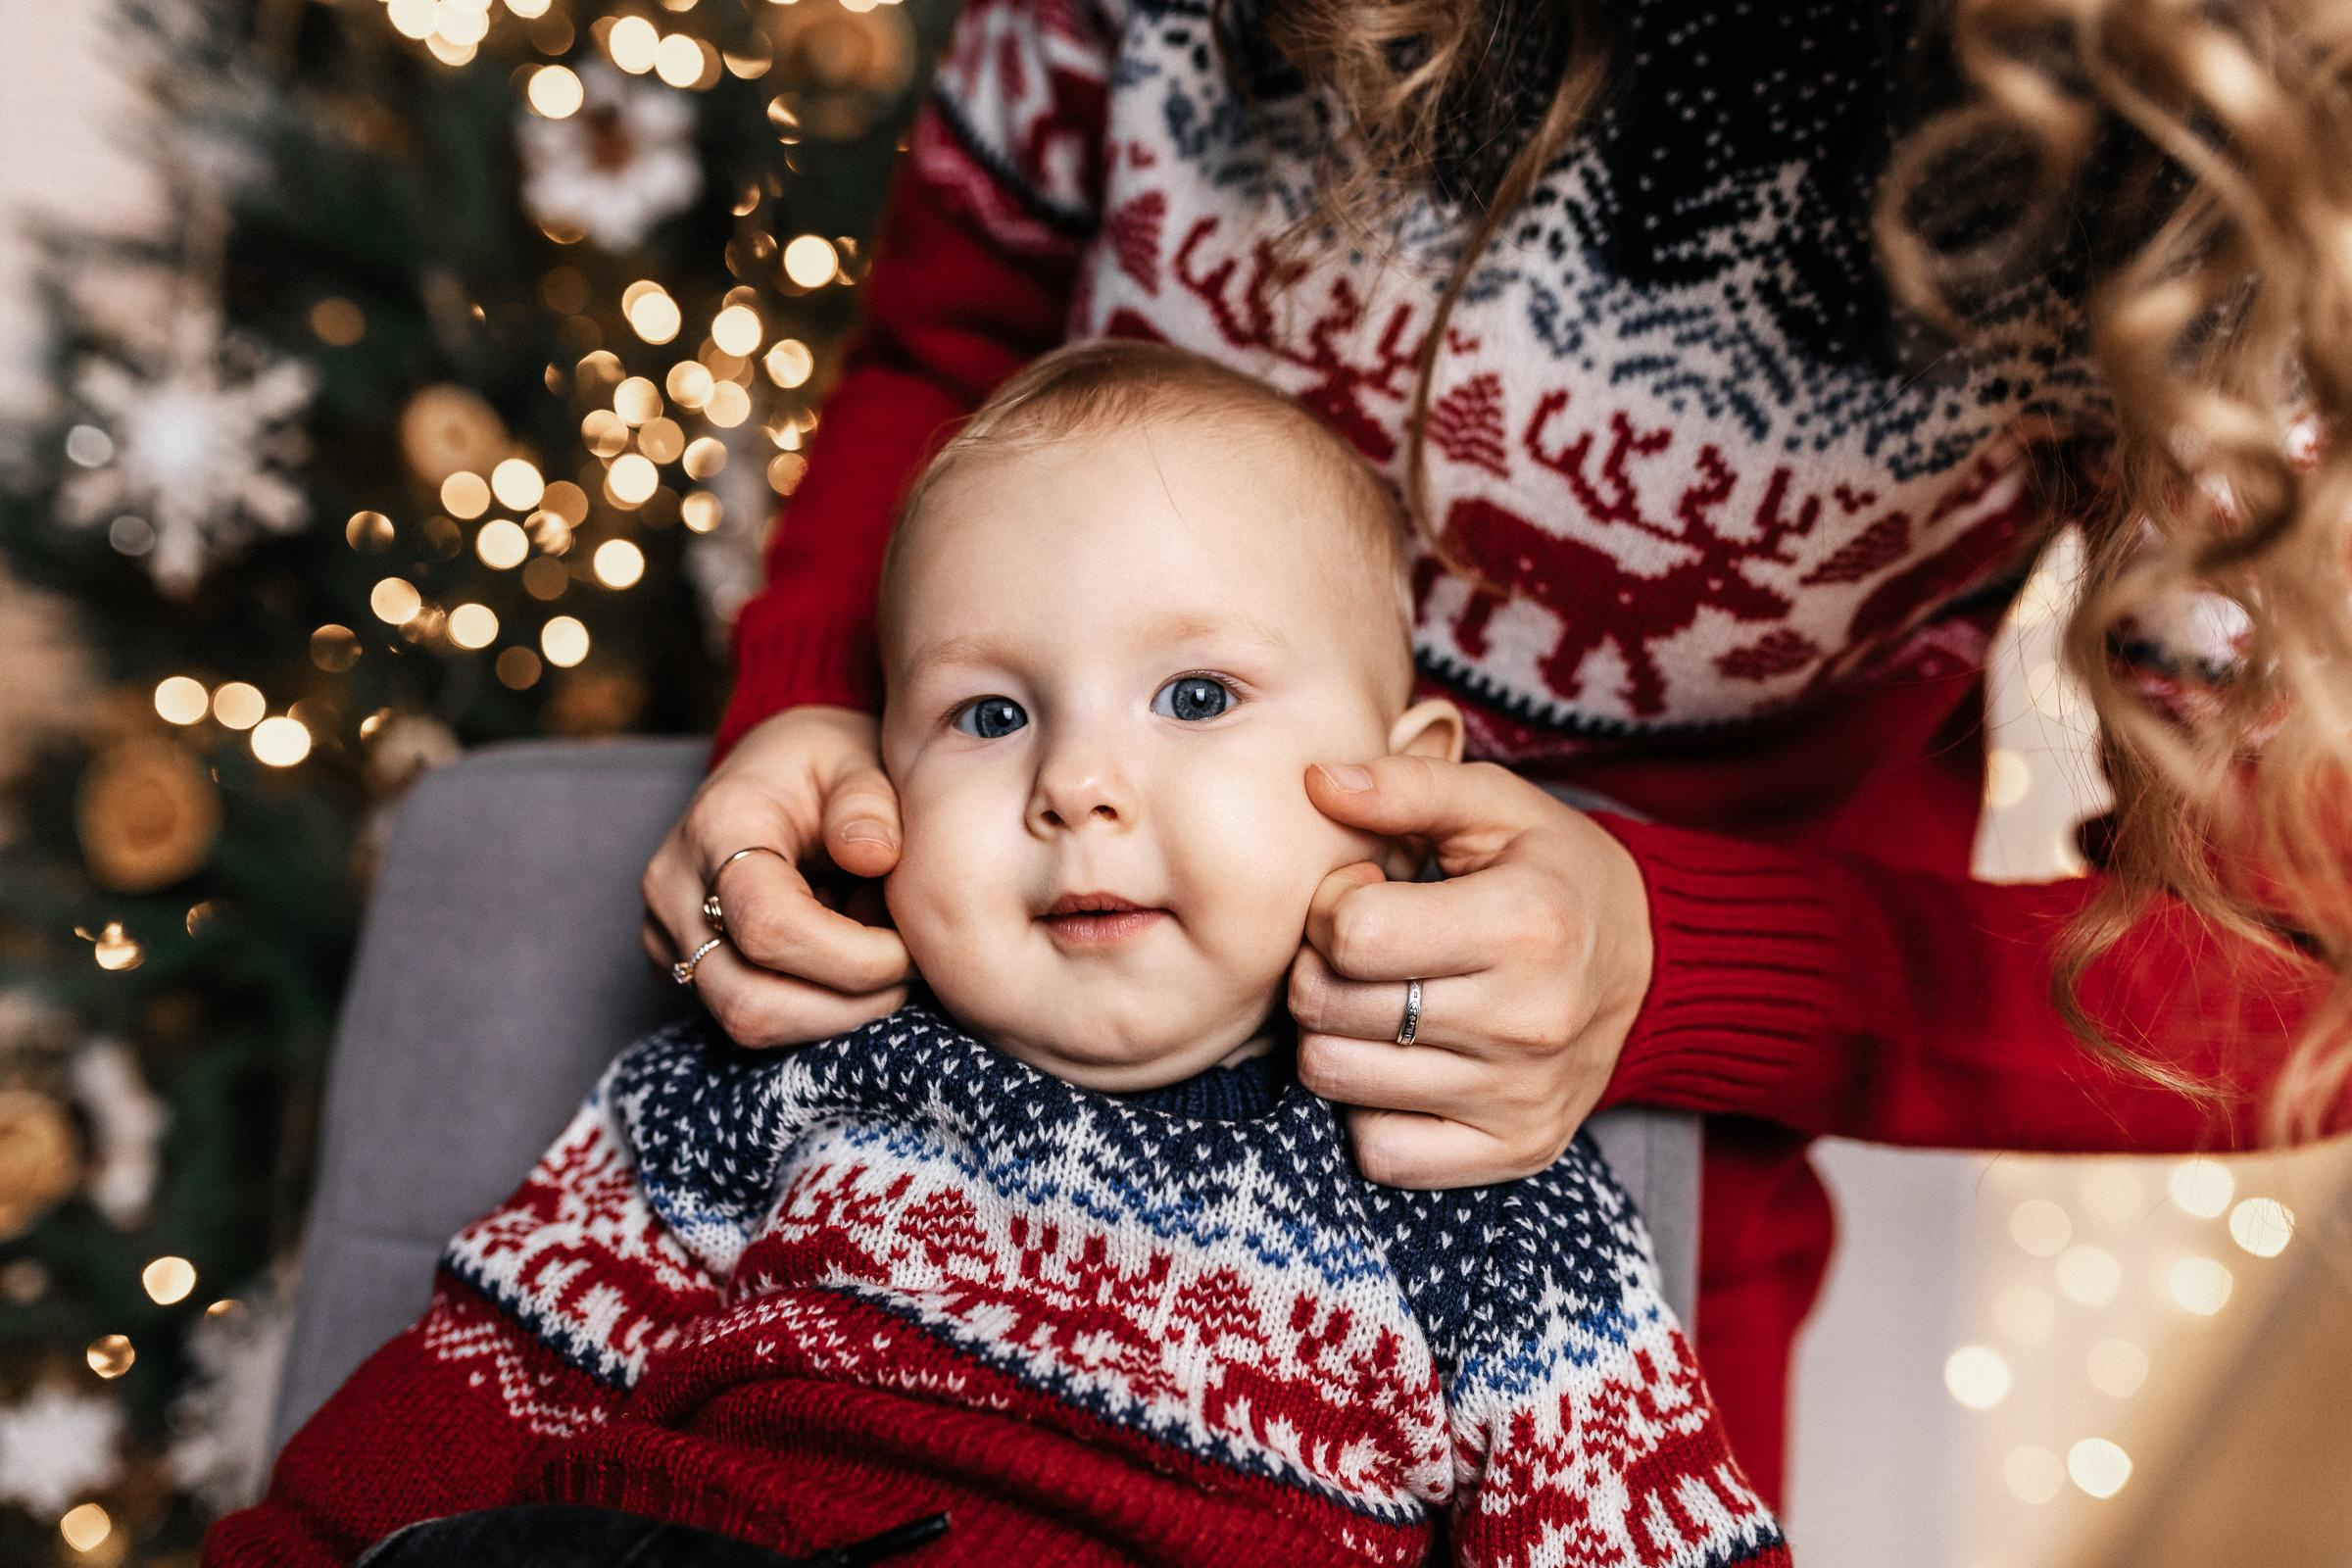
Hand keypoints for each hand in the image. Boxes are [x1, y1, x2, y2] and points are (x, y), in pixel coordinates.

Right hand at [641, 704, 911, 1046]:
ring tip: (878, 959)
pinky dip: (813, 1009)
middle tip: (908, 970)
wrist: (776, 771)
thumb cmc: (828, 766)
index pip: (768, 926)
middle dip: (846, 1005)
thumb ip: (870, 803)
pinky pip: (750, 1018)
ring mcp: (667, 935)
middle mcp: (673, 889)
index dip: (852, 958)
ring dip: (834, 1012)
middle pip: (749, 999)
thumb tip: (874, 856)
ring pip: (748, 1022)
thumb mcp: (860, 759)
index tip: (910, 948)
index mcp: (716, 827)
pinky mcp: (681, 968)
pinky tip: (845, 964)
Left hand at [1287, 757, 1654, 1187]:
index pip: (1352, 934)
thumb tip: (1317, 782)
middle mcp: (1527, 1021)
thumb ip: (1408, 786)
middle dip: (1319, 966)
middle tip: (1360, 947)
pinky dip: (1366, 1108)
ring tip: (1379, 998)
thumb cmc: (1555, 875)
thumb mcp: (1497, 807)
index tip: (1364, 891)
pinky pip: (1379, 1152)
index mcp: (1524, 925)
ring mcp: (1520, 1097)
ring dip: (1332, 1034)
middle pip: (1330, 1008)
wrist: (1652, 968)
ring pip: (1335, 1079)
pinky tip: (1400, 1063)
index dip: (1330, 905)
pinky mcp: (1513, 1151)